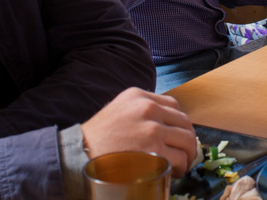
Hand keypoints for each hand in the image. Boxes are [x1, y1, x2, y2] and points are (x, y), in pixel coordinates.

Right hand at [79, 88, 198, 177]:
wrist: (79, 154)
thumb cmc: (96, 138)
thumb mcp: (118, 110)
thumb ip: (139, 111)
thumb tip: (163, 125)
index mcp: (139, 96)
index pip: (173, 105)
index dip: (178, 124)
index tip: (177, 136)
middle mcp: (148, 107)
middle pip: (184, 122)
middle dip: (187, 140)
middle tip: (185, 153)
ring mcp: (152, 128)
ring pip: (186, 139)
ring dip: (187, 154)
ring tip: (181, 164)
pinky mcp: (155, 149)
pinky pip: (179, 157)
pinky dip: (181, 166)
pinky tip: (174, 171)